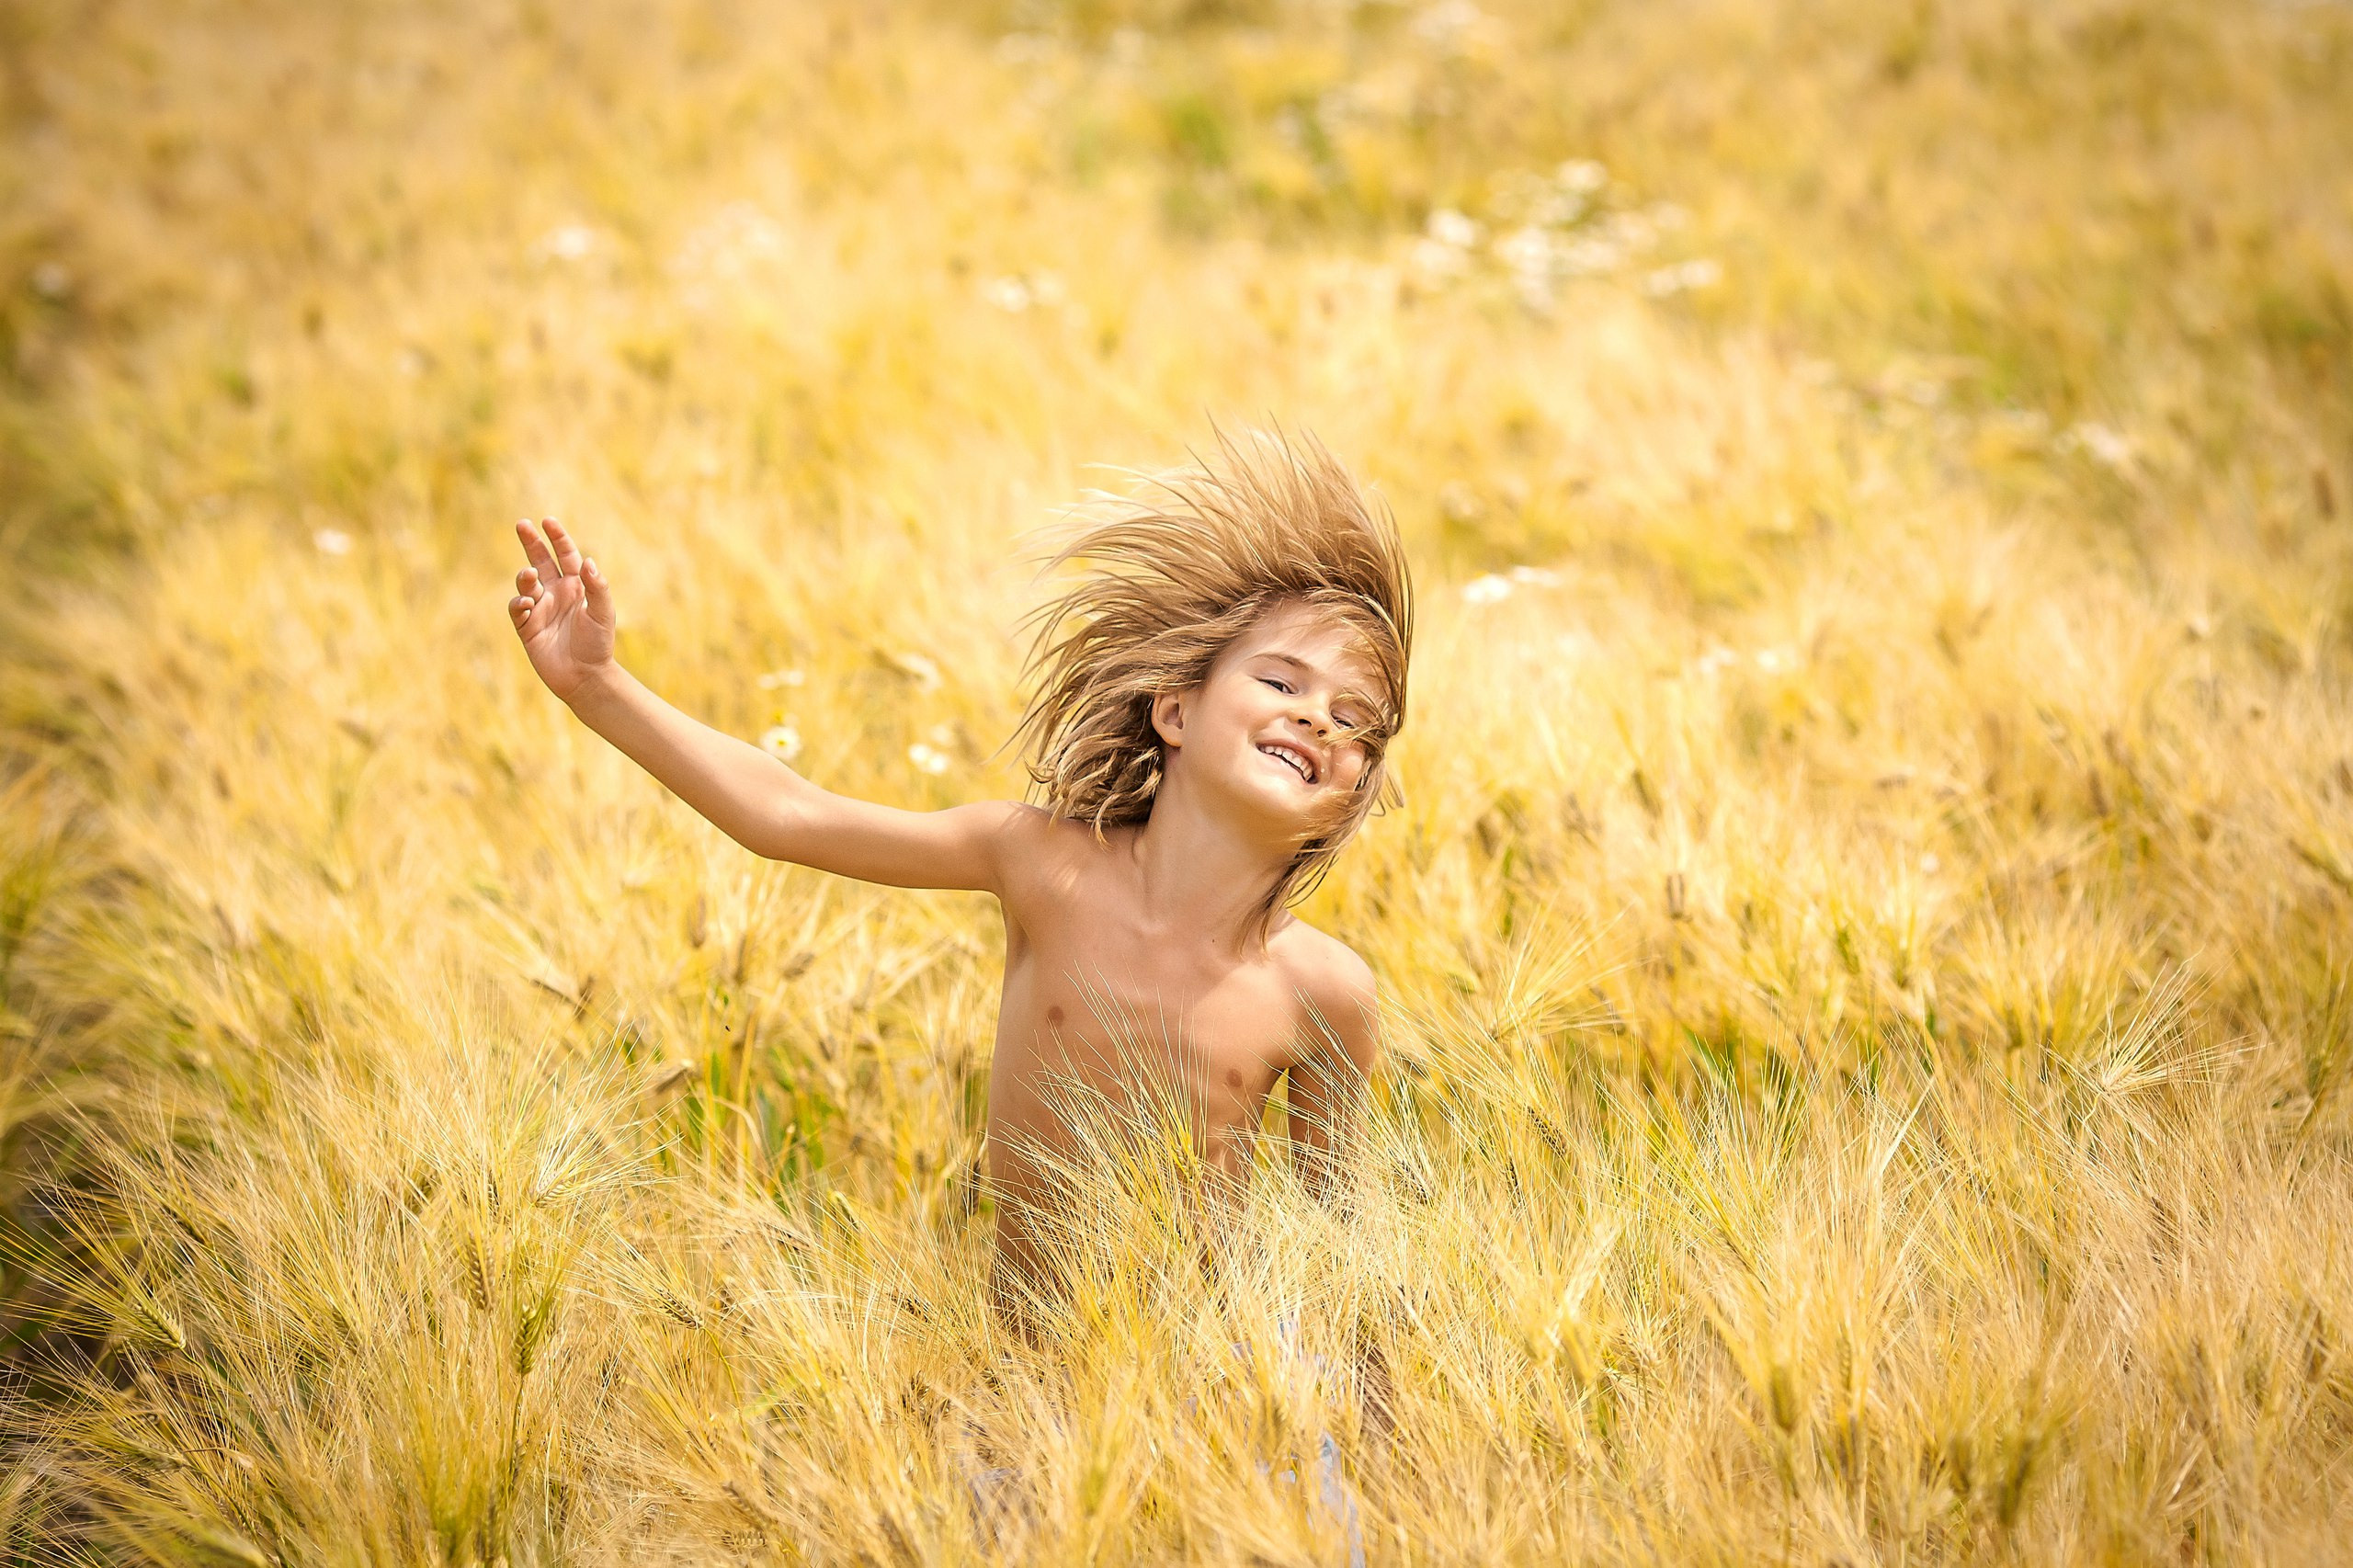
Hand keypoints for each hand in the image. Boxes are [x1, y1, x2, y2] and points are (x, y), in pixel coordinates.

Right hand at [508, 517, 617, 702]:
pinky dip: (518, 602)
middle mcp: (556, 594)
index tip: (547, 521)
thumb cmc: (598, 644)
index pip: (565, 556)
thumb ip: (597, 587)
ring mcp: (540, 609)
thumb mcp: (603, 613)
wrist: (585, 677)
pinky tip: (526, 604)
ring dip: (525, 576)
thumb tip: (587, 561)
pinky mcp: (527, 627)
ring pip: (526, 583)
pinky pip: (516, 608)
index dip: (557, 538)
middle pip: (540, 561)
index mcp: (576, 587)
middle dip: (531, 542)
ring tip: (529, 576)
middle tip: (521, 524)